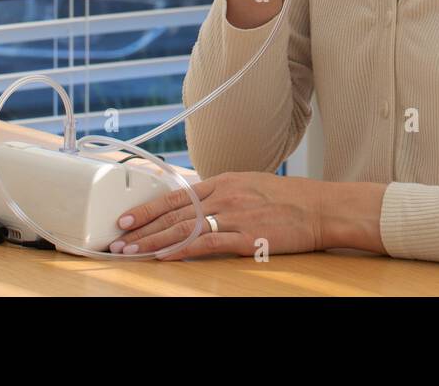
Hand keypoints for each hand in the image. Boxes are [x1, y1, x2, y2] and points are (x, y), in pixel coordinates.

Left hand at [110, 171, 323, 260]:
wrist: (321, 207)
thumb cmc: (291, 198)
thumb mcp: (252, 184)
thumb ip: (224, 193)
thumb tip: (199, 203)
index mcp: (225, 181)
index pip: (177, 195)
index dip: (148, 207)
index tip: (126, 218)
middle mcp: (225, 195)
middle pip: (174, 212)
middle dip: (142, 227)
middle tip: (117, 239)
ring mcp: (234, 215)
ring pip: (183, 228)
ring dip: (153, 241)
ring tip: (131, 251)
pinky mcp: (246, 236)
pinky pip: (206, 244)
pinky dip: (182, 250)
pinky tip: (164, 256)